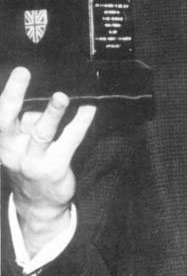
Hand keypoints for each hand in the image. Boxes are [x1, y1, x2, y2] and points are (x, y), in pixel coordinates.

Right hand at [0, 67, 95, 255]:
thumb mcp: (19, 143)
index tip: (19, 71)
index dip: (9, 92)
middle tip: (23, 72)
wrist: (39, 205)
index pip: (0, 114)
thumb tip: (48, 90)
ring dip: (52, 112)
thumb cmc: (31, 162)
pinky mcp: (55, 168)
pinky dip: (80, 123)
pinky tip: (89, 109)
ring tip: (61, 97)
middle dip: (15, 95)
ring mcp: (33, 161)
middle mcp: (13, 150)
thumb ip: (26, 119)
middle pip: (10, 120)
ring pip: (42, 132)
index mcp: (3, 140)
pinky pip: (69, 141)